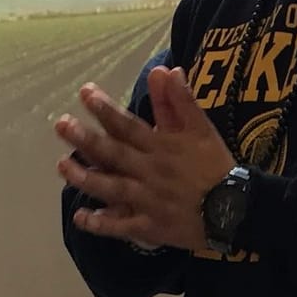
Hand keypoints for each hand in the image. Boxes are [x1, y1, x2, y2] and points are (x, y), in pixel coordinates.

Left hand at [57, 68, 232, 253]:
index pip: (128, 125)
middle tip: (60, 125)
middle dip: (85, 139)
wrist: (236, 208)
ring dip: (86, 177)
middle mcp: (149, 171)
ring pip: (112, 187)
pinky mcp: (151, 226)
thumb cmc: (216, 166)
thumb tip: (166, 70)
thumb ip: (182, 101)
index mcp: (160, 146)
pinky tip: (81, 217)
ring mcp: (148, 200)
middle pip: (113, 153)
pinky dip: (102, 223)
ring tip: (62, 166)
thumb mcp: (203, 129)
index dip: (105, 109)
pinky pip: (123, 226)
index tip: (85, 93)